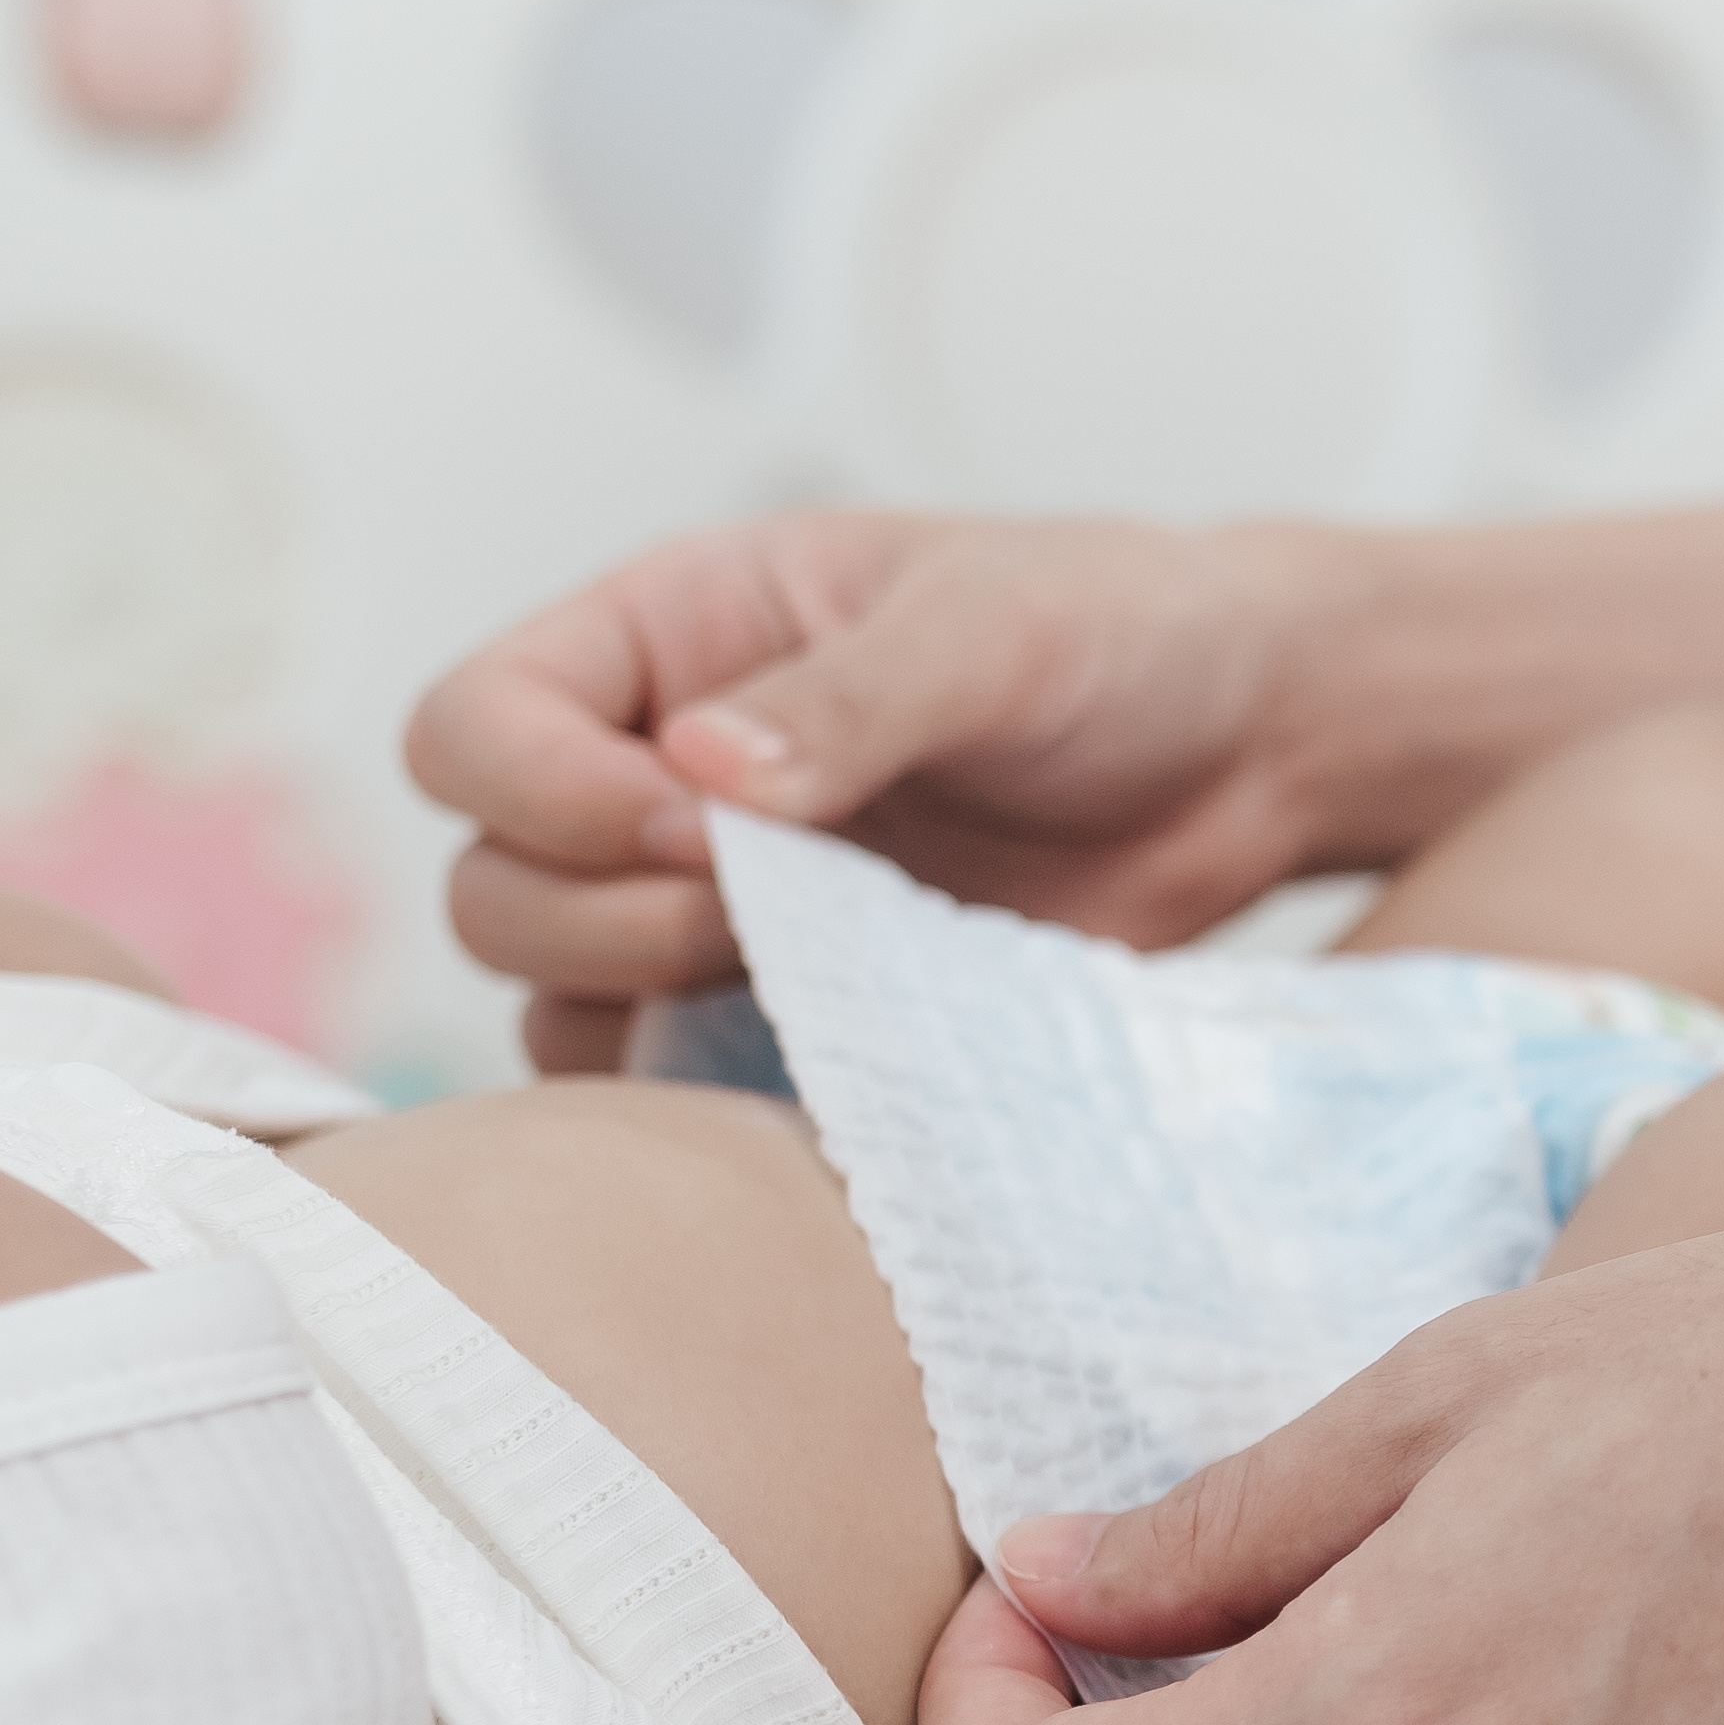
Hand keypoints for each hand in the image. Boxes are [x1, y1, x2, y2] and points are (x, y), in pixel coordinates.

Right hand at [405, 509, 1348, 1073]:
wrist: (1253, 750)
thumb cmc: (1123, 635)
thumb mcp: (993, 628)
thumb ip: (849, 700)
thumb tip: (697, 771)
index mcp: (670, 640)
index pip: (471, 728)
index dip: (539, 796)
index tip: (697, 826)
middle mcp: (656, 773)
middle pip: (486, 889)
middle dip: (596, 921)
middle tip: (758, 913)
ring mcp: (715, 906)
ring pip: (554, 1005)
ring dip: (642, 1017)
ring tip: (809, 980)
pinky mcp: (791, 1011)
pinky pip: (673, 1086)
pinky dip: (713, 1096)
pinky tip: (833, 1061)